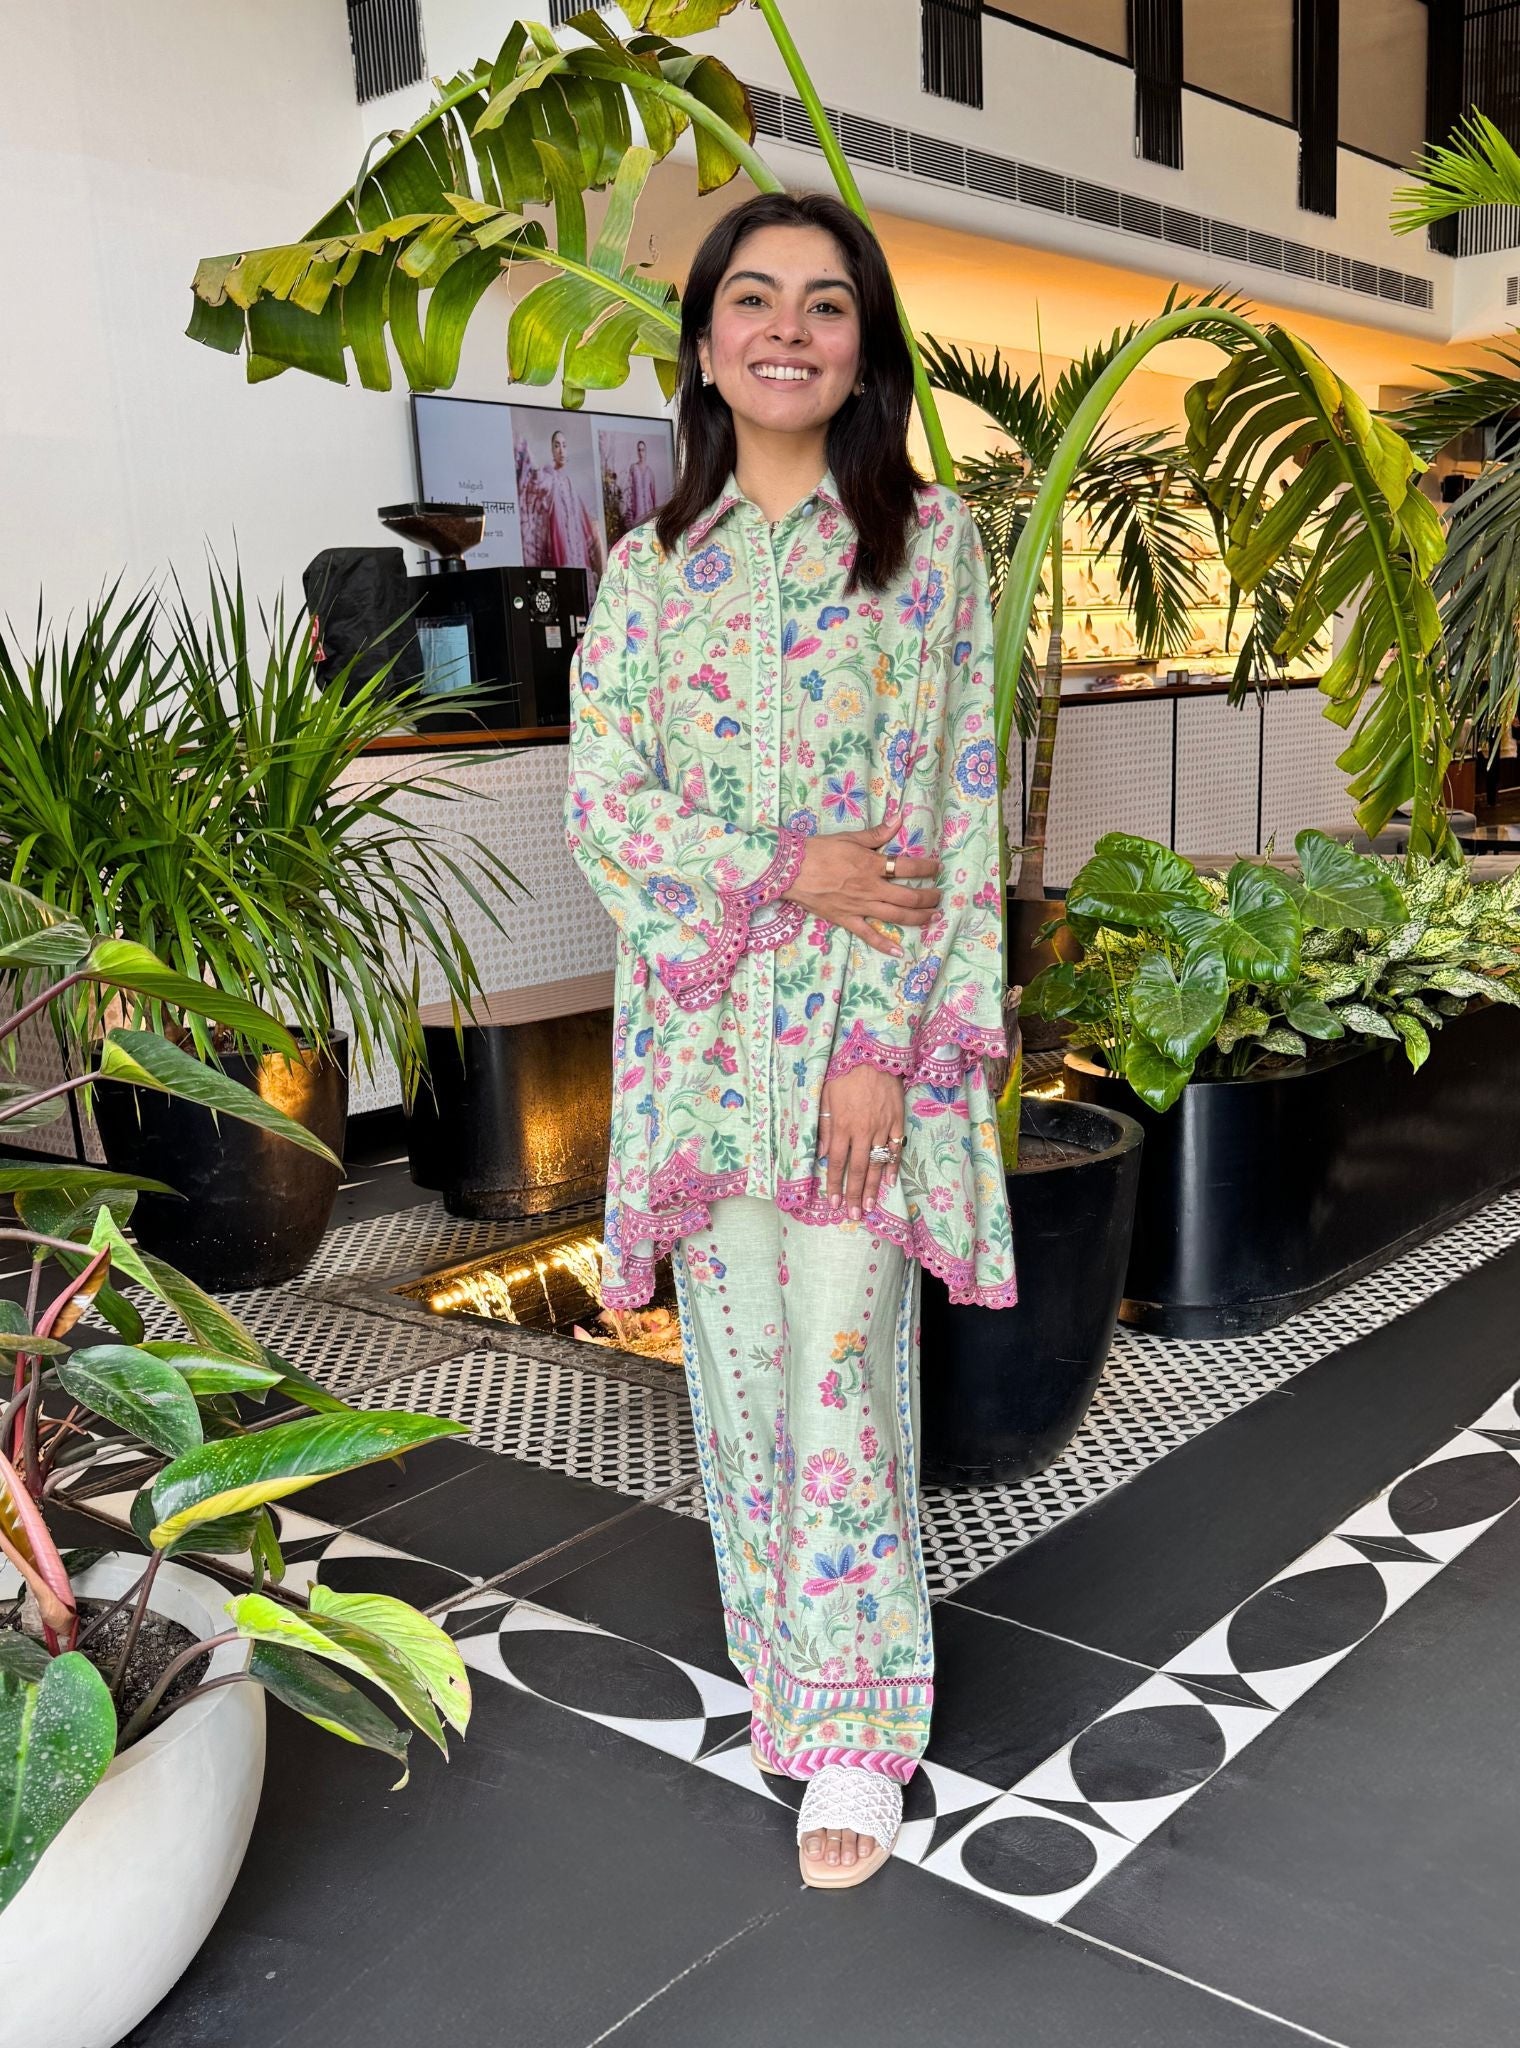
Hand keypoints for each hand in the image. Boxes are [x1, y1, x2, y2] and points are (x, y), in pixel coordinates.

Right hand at [783, 818, 940, 956]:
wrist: (790, 870)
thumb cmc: (818, 850)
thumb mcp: (849, 837)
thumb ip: (877, 833)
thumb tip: (899, 818)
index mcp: (872, 865)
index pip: (907, 866)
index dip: (927, 867)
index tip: (936, 868)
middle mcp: (871, 889)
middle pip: (909, 896)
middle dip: (928, 897)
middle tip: (939, 896)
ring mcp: (860, 907)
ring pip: (896, 916)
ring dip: (918, 918)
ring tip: (932, 917)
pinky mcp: (847, 920)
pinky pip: (869, 935)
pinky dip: (884, 944)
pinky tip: (899, 951)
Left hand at [817, 1067, 904, 1219]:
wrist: (875, 1053)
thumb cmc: (845, 1072)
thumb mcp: (826, 1096)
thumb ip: (825, 1126)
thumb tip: (820, 1153)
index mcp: (843, 1126)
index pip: (836, 1163)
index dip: (834, 1185)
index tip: (832, 1203)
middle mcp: (863, 1131)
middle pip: (857, 1169)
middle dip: (854, 1194)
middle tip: (853, 1214)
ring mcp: (883, 1128)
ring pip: (877, 1163)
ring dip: (872, 1187)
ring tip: (870, 1205)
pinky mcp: (897, 1121)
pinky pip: (895, 1148)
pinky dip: (892, 1166)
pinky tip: (889, 1181)